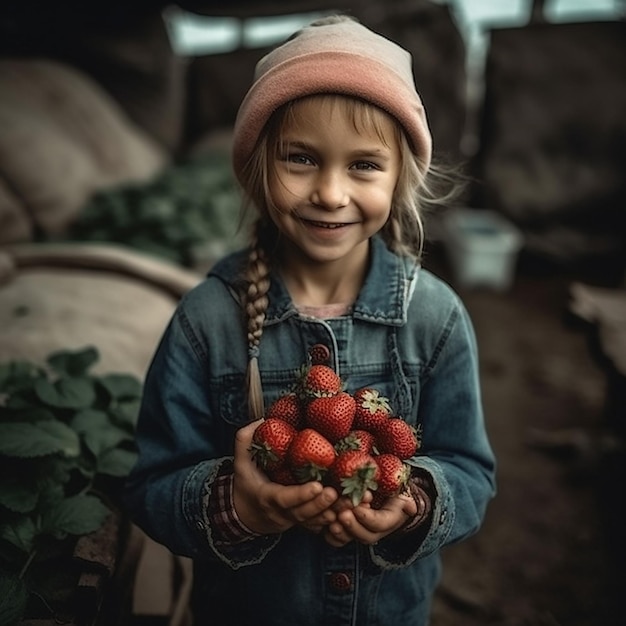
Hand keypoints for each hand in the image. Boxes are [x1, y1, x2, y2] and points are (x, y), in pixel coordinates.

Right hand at [232, 420, 338, 534]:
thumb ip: (245, 441)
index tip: (317, 486)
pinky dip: (335, 521)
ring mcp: (294, 520)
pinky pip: (320, 525)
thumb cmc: (246, 485)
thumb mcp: (241, 463)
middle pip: (302, 513)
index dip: (301, 495)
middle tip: (335, 492)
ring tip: (349, 502)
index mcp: (267, 497)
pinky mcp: (304, 522)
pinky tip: (349, 510)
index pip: (284, 499)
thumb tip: (261, 422)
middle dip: (320, 504)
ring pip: (314, 521)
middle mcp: (282, 513)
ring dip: (332, 513)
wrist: (246, 514)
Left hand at [324, 491, 416, 546]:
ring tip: (331, 519)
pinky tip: (324, 524)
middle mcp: (375, 531)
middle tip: (342, 514)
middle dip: (352, 526)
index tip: (357, 507)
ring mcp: (361, 531)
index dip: (367, 518)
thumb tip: (411, 507)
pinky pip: (338, 540)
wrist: (383, 492)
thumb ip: (406, 499)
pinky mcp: (347, 530)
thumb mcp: (401, 490)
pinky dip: (330, 535)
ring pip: (350, 539)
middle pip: (364, 535)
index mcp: (390, 520)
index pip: (379, 524)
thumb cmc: (390, 487)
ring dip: (340, 531)